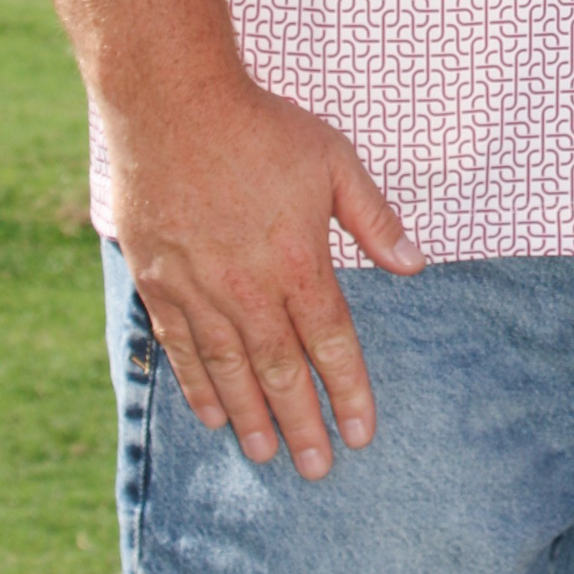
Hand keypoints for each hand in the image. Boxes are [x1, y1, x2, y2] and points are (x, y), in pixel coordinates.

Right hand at [106, 74, 425, 479]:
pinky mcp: (159, 281)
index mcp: (298, 260)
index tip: (362, 432)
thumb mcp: (334, 159)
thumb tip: (414, 265)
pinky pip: (181, 347)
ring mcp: (199, 288)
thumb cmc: (261, 128)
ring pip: (230, 369)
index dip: (348, 390)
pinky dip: (198, 386)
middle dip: (303, 422)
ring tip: (267, 454)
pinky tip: (212, 415)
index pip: (331, 341)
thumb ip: (373, 218)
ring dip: (251, 416)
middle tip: (317, 468)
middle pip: (281, 370)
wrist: (173, 106)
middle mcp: (248, 286)